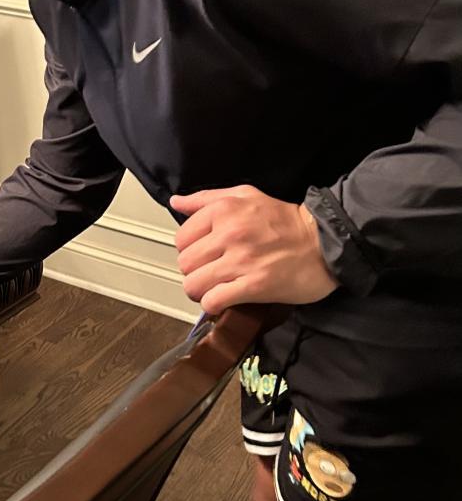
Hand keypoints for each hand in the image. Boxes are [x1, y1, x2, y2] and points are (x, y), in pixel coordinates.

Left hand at [170, 185, 335, 314]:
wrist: (325, 240)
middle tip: (210, 273)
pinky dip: (213, 305)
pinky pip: (215, 301)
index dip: (189, 249)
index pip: (181, 238)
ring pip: (194, 284)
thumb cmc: (284, 219)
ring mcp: (241, 261)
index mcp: (223, 210)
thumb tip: (176, 202)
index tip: (203, 254)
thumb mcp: (245, 195)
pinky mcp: (255, 286)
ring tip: (215, 288)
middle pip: (185, 263)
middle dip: (194, 271)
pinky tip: (223, 300)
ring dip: (201, 290)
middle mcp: (229, 234)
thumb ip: (206, 198)